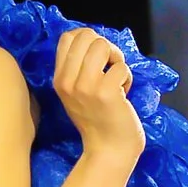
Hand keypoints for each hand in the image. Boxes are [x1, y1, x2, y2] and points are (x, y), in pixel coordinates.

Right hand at [52, 27, 143, 169]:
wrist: (109, 150)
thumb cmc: (98, 121)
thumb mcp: (76, 93)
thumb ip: (77, 68)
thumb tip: (92, 39)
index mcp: (59, 79)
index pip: (68, 37)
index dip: (88, 39)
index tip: (99, 58)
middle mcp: (68, 81)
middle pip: (86, 35)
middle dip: (105, 46)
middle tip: (110, 67)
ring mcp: (86, 86)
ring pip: (103, 45)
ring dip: (117, 59)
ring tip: (117, 78)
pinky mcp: (106, 92)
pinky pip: (121, 66)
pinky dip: (128, 77)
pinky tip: (124, 93)